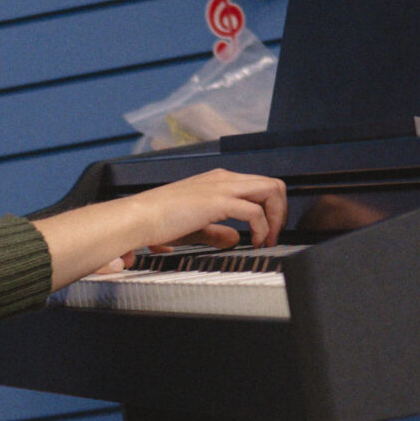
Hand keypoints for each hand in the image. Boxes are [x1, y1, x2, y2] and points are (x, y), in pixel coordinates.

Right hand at [33, 169, 286, 289]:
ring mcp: (222, 187)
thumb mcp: (194, 227)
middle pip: (273, 184)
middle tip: (274, 235)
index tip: (266, 232)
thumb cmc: (157, 221)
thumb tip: (236, 238)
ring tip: (268, 239)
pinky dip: (262, 228)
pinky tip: (254, 242)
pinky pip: (255, 211)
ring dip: (276, 218)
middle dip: (281, 211)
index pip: (257, 186)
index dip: (269, 209)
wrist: (138, 217)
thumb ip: (217, 232)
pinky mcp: (218, 201)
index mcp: (216, 181)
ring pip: (271, 190)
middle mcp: (222, 179)